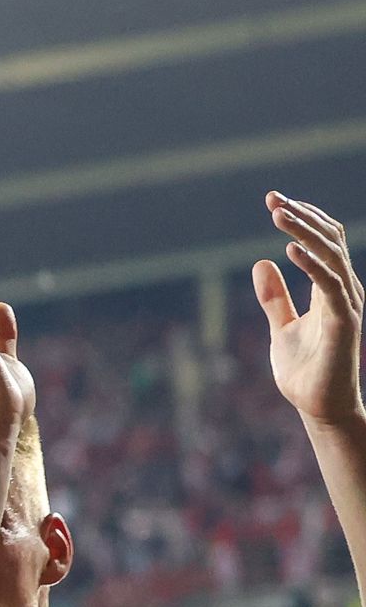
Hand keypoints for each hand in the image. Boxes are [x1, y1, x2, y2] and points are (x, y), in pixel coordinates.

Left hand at [257, 192, 365, 428]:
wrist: (319, 407)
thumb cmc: (305, 370)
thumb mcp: (282, 327)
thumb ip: (274, 298)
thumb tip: (259, 264)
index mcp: (331, 289)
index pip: (324, 242)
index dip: (303, 219)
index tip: (274, 200)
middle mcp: (345, 291)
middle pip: (330, 241)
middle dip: (302, 217)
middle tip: (272, 199)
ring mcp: (347, 306)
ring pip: (332, 257)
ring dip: (305, 233)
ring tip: (278, 214)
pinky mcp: (344, 323)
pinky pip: (331, 286)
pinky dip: (312, 266)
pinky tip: (290, 250)